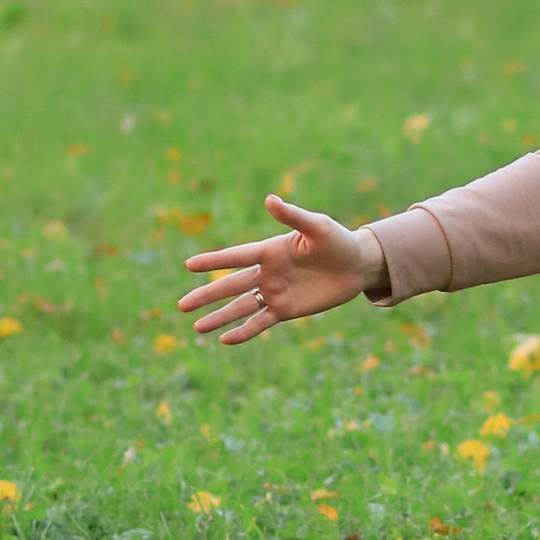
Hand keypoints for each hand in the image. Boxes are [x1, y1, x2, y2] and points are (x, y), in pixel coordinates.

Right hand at [182, 195, 378, 345]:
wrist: (357, 265)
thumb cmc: (338, 240)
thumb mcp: (317, 226)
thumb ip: (292, 216)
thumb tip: (269, 200)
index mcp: (270, 250)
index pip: (235, 257)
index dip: (212, 261)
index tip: (188, 266)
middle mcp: (267, 273)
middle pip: (230, 286)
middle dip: (206, 296)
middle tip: (182, 305)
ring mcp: (275, 293)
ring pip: (241, 307)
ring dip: (219, 317)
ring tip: (197, 328)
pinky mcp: (287, 310)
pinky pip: (261, 322)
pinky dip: (244, 331)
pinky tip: (225, 339)